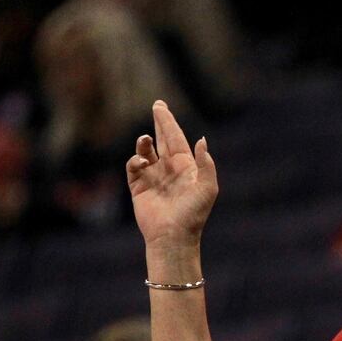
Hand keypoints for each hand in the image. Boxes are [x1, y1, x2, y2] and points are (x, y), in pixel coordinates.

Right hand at [126, 101, 216, 253]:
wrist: (173, 236)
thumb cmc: (193, 214)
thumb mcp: (207, 188)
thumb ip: (206, 164)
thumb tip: (201, 139)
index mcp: (186, 167)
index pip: (176, 139)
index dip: (169, 122)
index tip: (161, 107)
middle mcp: (169, 169)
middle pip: (162, 139)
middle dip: (159, 122)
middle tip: (157, 105)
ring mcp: (153, 177)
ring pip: (146, 151)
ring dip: (144, 142)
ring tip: (145, 140)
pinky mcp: (138, 187)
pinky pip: (134, 166)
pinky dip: (135, 160)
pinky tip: (141, 161)